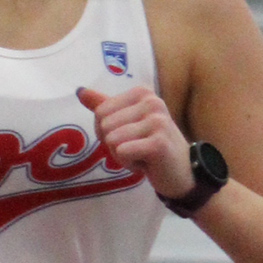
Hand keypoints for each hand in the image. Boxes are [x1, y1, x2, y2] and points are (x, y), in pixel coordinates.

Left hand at [77, 86, 191, 197]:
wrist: (183, 172)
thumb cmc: (150, 145)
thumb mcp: (127, 121)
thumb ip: (104, 105)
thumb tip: (80, 91)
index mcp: (142, 93)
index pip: (100, 111)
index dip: (106, 131)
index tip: (129, 136)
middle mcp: (152, 102)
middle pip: (104, 126)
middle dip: (113, 144)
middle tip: (137, 148)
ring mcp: (157, 121)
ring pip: (111, 140)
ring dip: (122, 155)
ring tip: (142, 155)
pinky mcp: (158, 143)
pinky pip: (121, 152)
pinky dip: (129, 163)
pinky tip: (147, 163)